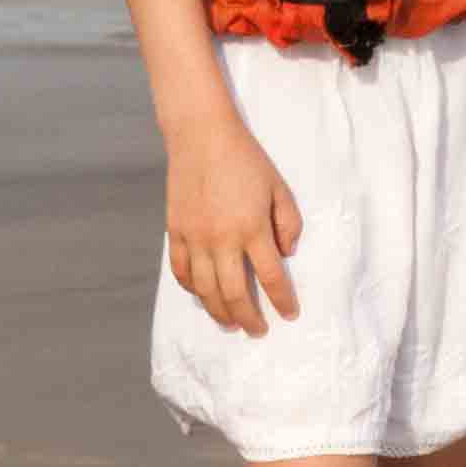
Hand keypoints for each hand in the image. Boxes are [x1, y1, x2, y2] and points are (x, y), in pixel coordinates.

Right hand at [161, 113, 301, 332]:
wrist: (201, 136)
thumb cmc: (245, 159)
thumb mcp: (278, 187)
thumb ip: (288, 223)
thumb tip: (286, 253)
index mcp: (252, 228)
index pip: (271, 276)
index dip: (282, 300)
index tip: (289, 314)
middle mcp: (222, 239)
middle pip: (235, 293)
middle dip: (249, 317)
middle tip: (257, 330)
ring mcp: (195, 238)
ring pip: (205, 289)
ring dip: (219, 312)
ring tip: (230, 324)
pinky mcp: (176, 232)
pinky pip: (182, 271)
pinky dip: (192, 289)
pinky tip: (202, 296)